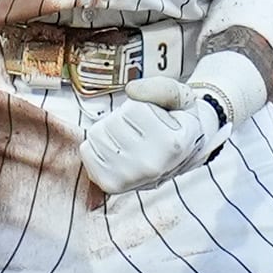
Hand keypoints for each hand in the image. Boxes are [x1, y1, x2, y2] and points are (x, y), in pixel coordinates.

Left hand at [79, 76, 225, 193]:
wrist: (186, 154)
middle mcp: (150, 166)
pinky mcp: (110, 185)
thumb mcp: (182, 97)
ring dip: (111, 131)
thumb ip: (162, 88)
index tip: (159, 119)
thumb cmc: (180, 122)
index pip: (134, 109)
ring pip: (98, 134)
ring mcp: (129, 179)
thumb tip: (131, 90)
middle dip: (124, 118)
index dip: (143, 106)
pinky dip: (97, 145)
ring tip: (132, 139)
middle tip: (143, 130)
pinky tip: (118, 150)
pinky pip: (87, 150)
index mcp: (171, 145)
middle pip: (113, 122)